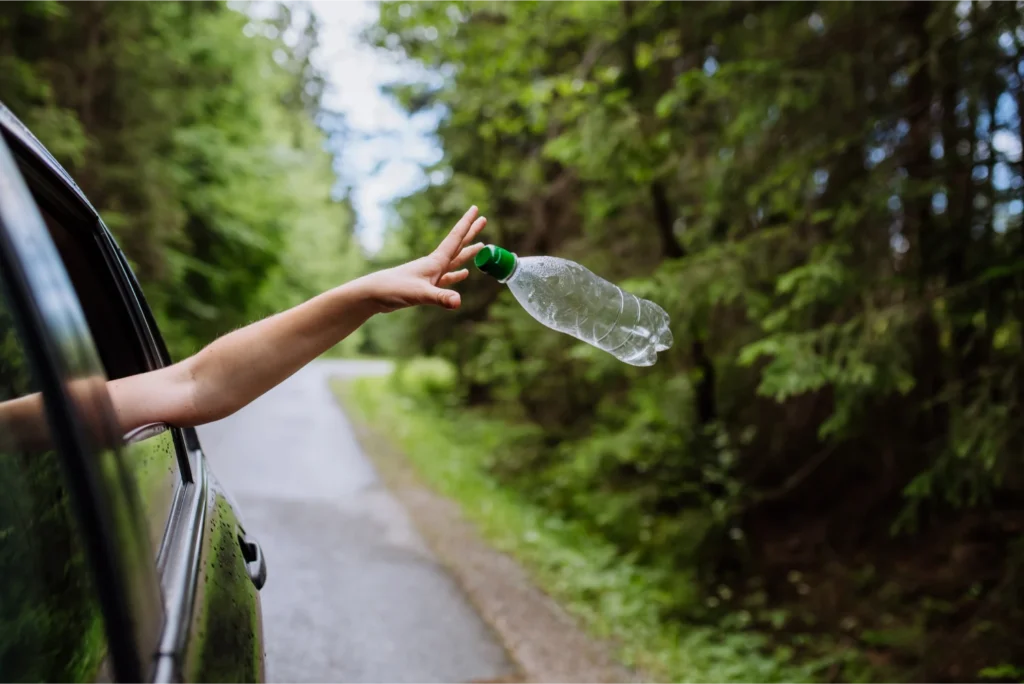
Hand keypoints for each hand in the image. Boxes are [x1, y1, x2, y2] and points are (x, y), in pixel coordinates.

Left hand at [362, 206, 486, 312]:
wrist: (374, 294)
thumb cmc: (394, 289)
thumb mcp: (420, 294)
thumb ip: (440, 297)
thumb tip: (458, 302)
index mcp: (435, 262)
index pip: (455, 238)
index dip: (467, 224)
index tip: (477, 209)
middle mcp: (434, 264)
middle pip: (458, 245)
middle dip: (471, 233)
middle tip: (483, 220)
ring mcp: (430, 274)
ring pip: (454, 260)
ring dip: (467, 253)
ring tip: (481, 246)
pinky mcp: (426, 285)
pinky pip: (447, 278)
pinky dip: (456, 275)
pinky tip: (463, 273)